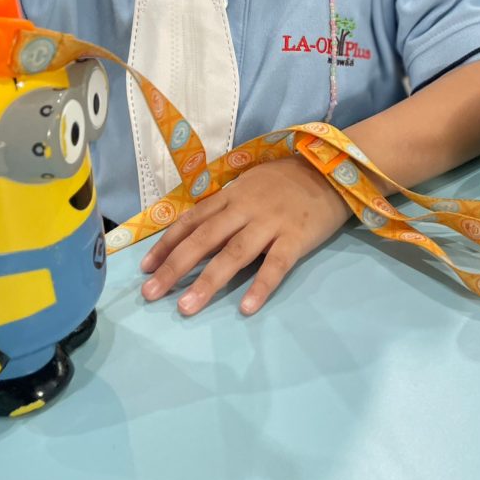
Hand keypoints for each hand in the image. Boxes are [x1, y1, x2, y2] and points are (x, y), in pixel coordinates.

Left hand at [139, 155, 351, 315]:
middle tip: (151, 293)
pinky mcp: (297, 238)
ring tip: (186, 307)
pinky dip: (261, 286)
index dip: (167, 244)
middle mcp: (246, 208)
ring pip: (234, 254)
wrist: (333, 170)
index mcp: (232, 195)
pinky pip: (276, 265)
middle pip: (204, 239)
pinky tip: (246, 308)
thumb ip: (227, 206)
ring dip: (208, 282)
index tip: (146, 268)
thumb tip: (196, 231)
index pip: (192, 220)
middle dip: (175, 266)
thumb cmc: (288, 180)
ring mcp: (271, 223)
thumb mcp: (251, 184)